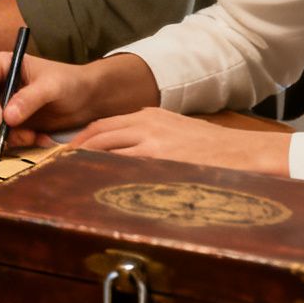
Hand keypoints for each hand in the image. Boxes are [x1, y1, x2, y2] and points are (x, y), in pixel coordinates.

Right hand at [0, 52, 158, 149]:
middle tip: (17, 137)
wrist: (84, 99)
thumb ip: (30, 99)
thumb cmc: (69, 82)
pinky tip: (35, 139)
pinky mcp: (2, 121)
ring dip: (2, 136)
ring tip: (32, 138)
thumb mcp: (52, 87)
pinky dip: (11, 142)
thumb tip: (6, 118)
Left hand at [76, 107, 291, 173]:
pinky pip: (123, 166)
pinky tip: (92, 186)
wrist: (247, 154)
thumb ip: (151, 139)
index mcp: (150, 116)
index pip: (104, 126)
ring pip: (105, 149)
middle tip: (55, 166)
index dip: (81, 140)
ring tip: (65, 177)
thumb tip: (125, 157)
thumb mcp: (178, 133)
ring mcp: (152, 142)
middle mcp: (146, 124)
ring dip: (83, 162)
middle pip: (97, 134)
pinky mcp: (160, 159)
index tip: (66, 153)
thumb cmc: (215, 150)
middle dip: (74, 150)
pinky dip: (104, 174)